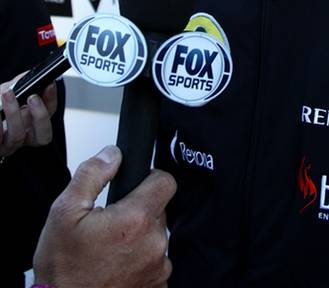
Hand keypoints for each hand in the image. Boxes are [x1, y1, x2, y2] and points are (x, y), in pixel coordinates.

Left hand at [0, 77, 56, 156]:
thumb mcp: (9, 90)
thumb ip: (20, 83)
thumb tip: (29, 76)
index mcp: (34, 121)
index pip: (50, 112)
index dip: (52, 99)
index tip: (49, 85)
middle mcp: (26, 136)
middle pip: (44, 135)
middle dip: (41, 115)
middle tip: (33, 97)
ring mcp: (10, 145)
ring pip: (18, 136)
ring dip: (14, 113)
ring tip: (7, 94)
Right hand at [33, 145, 174, 287]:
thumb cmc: (62, 272)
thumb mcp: (64, 212)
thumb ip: (91, 174)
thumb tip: (112, 154)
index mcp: (136, 220)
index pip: (166, 182)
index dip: (150, 177)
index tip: (136, 185)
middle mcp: (154, 245)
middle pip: (159, 210)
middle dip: (138, 211)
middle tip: (110, 224)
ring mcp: (158, 270)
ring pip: (156, 238)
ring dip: (139, 239)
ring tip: (109, 250)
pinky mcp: (156, 287)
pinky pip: (155, 264)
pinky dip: (139, 262)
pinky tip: (116, 267)